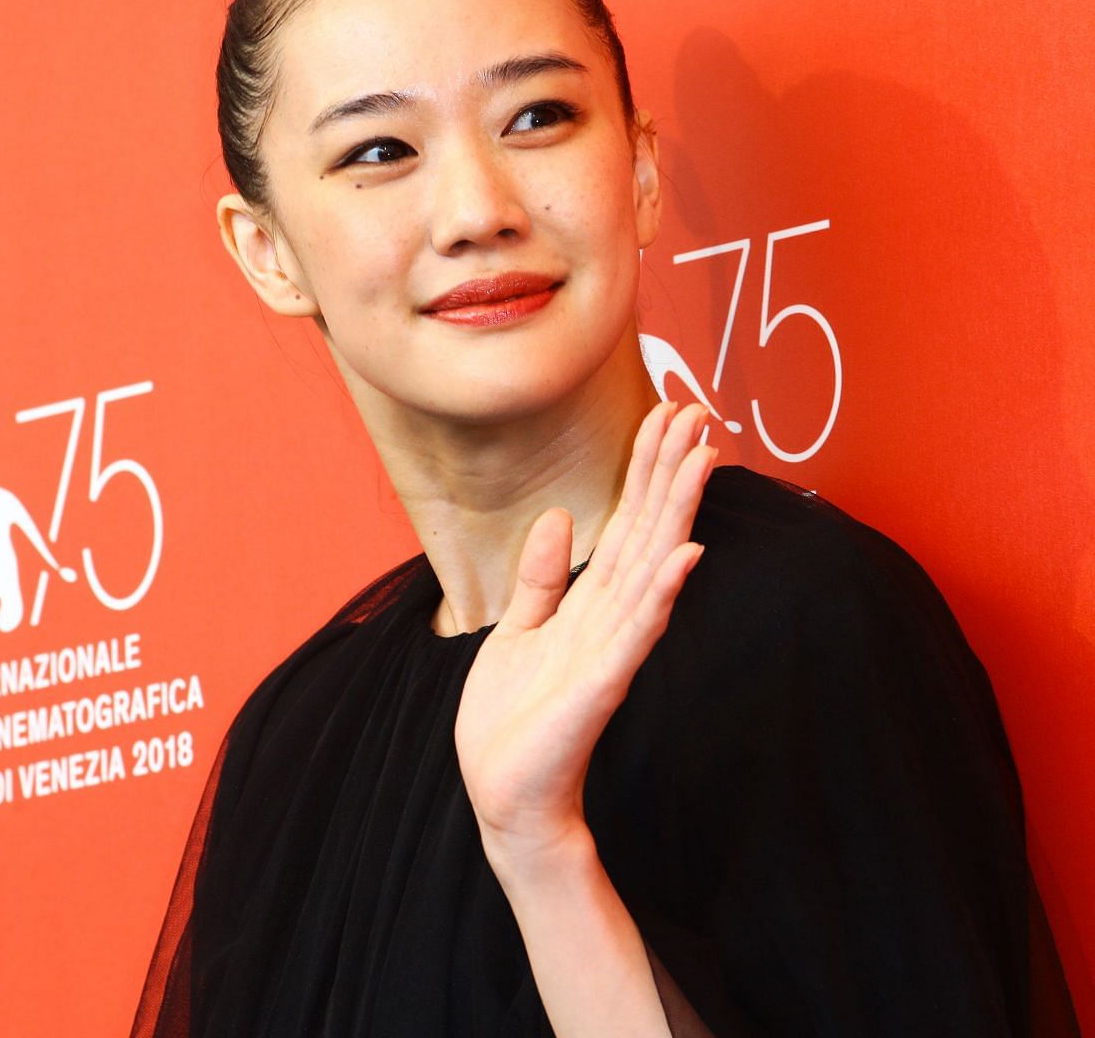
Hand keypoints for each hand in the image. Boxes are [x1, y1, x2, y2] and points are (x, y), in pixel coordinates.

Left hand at [453, 400, 717, 865]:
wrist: (503, 793)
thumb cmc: (512, 721)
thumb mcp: (515, 630)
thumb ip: (540, 578)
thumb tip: (557, 516)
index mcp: (588, 605)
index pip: (627, 524)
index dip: (647, 470)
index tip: (669, 416)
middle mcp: (609, 620)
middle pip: (649, 532)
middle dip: (671, 472)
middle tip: (698, 412)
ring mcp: (610, 651)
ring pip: (652, 568)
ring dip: (677, 513)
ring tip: (703, 458)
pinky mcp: (600, 685)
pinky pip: (636, 632)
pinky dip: (662, 592)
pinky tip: (685, 555)